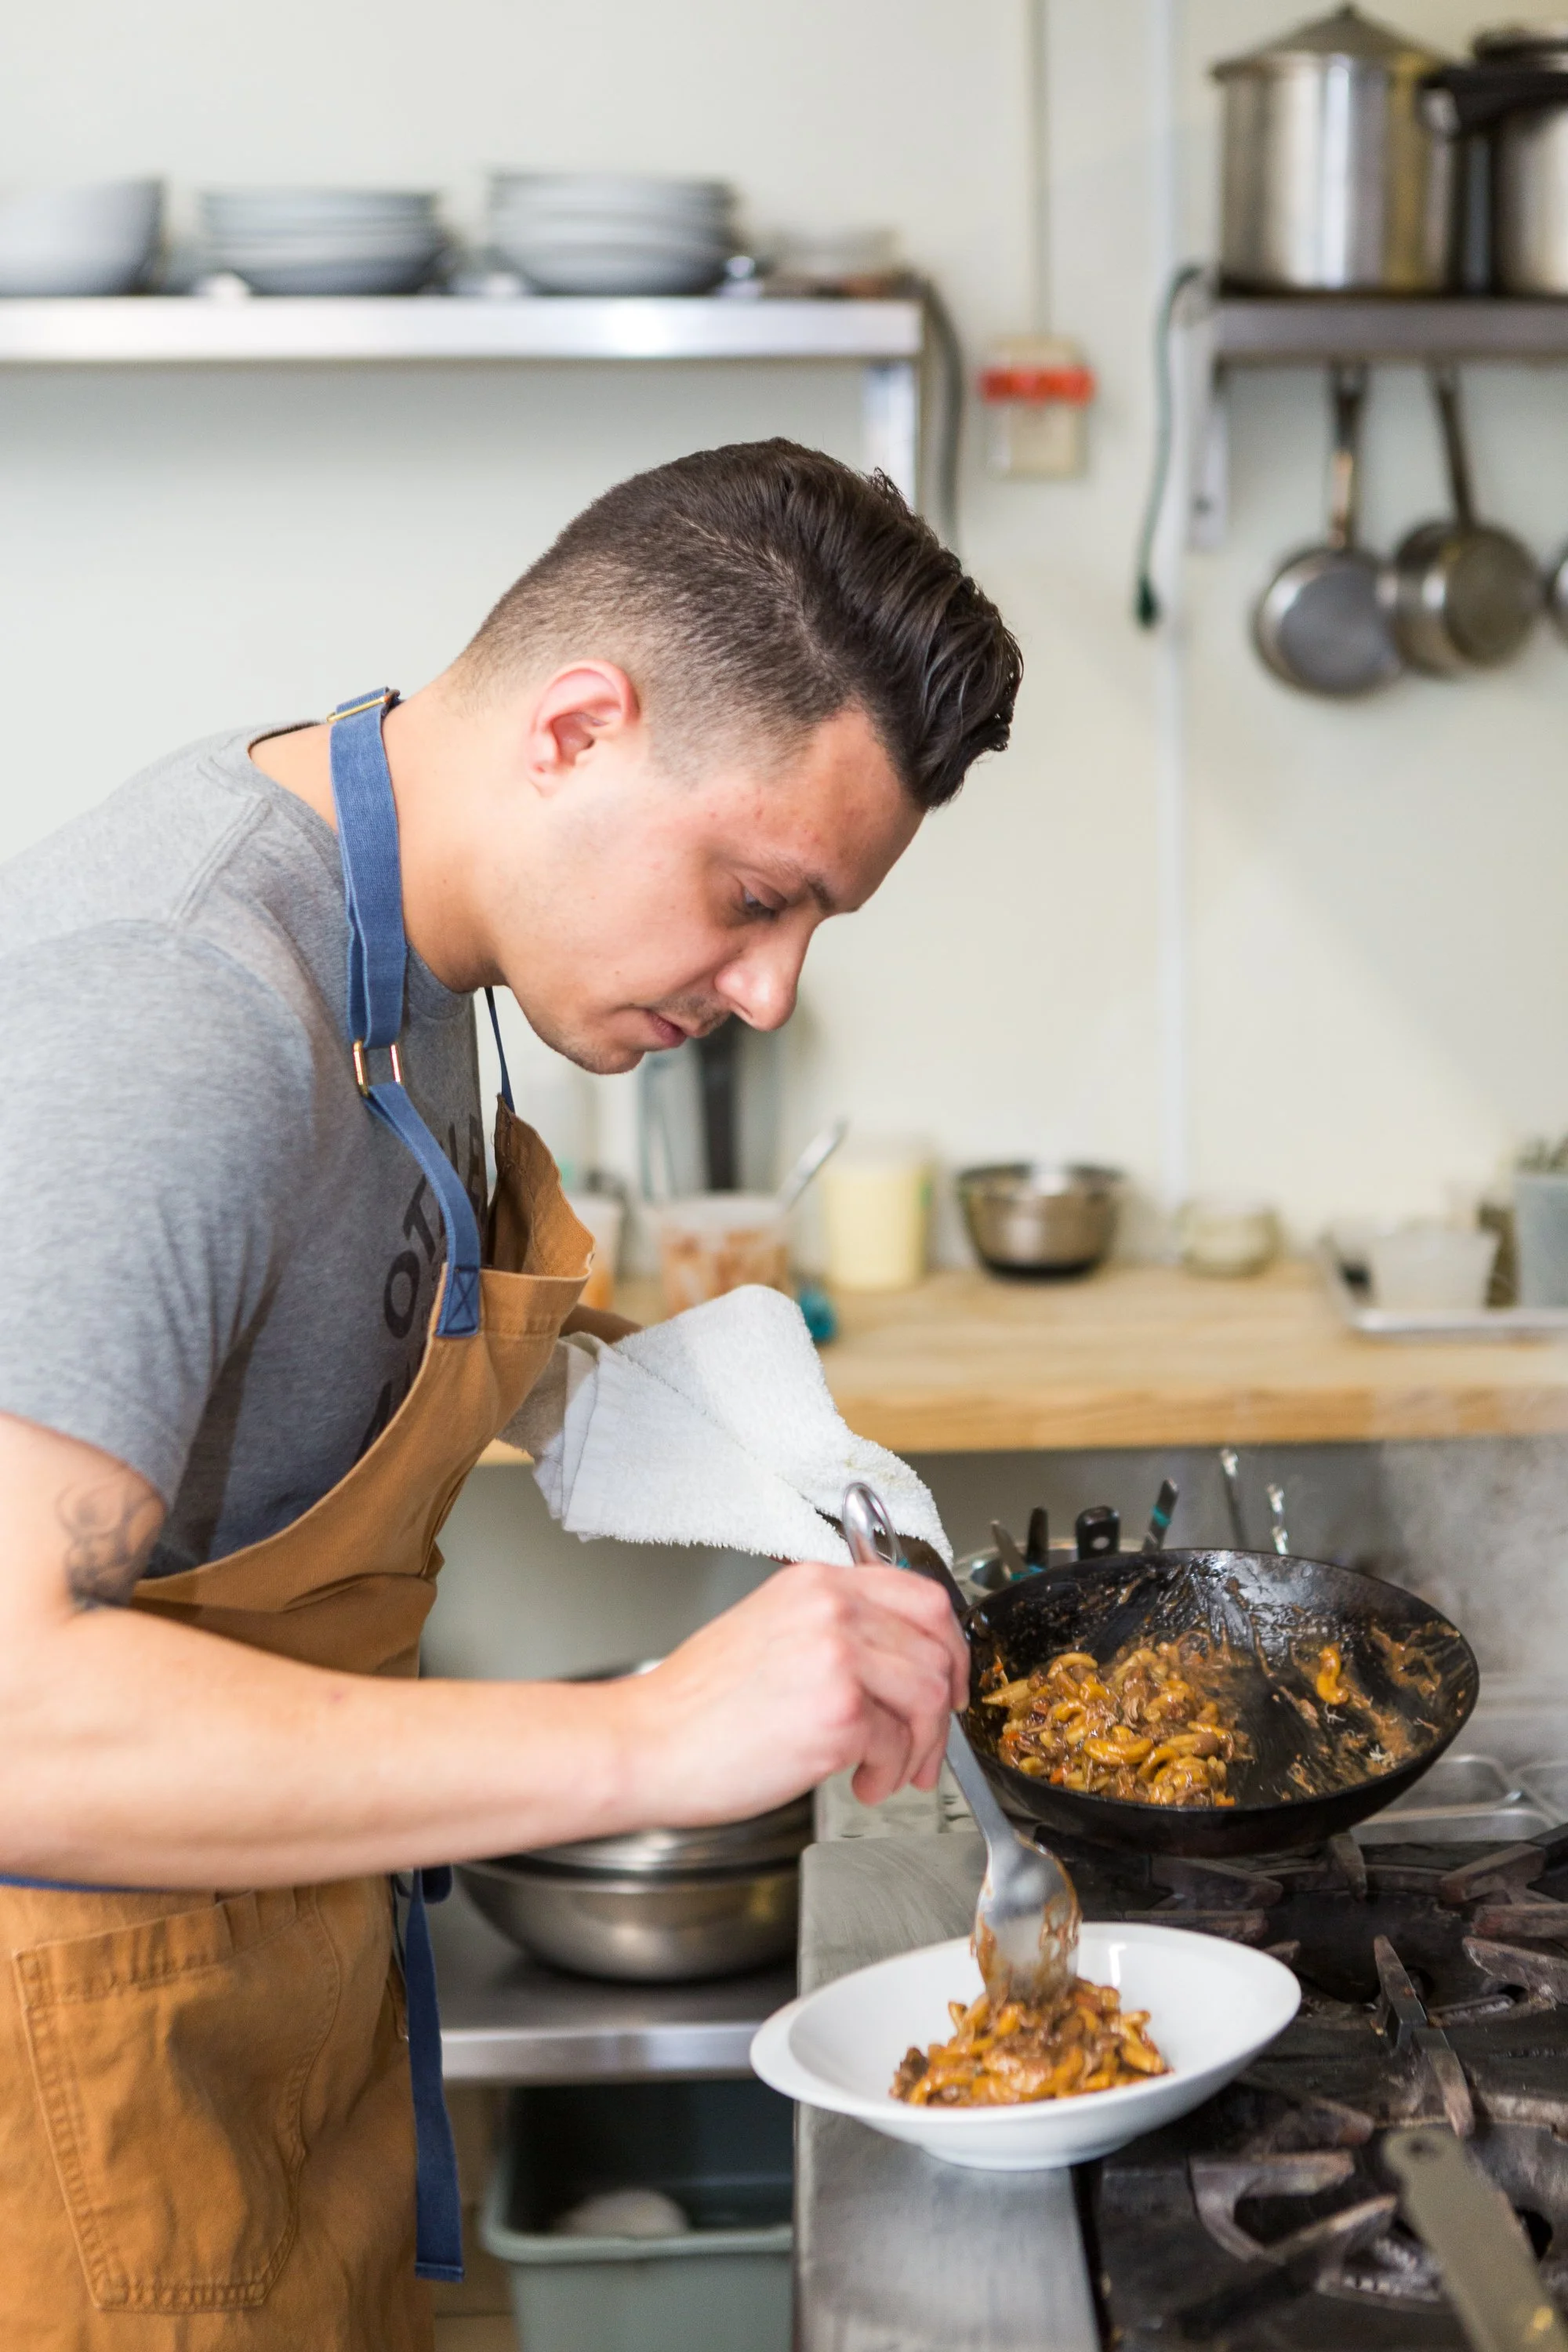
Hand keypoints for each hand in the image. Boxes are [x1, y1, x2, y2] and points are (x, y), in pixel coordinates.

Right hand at [616, 1560, 968, 1822]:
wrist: (646, 1743)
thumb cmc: (694, 1705)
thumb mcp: (765, 1631)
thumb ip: (830, 1629)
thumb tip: (893, 1662)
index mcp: (815, 1583)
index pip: (920, 1593)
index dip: (949, 1641)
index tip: (949, 1675)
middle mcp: (832, 1609)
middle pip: (937, 1644)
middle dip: (946, 1701)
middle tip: (934, 1736)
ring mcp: (838, 1657)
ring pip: (930, 1695)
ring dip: (922, 1746)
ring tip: (893, 1771)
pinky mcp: (839, 1713)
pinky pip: (899, 1744)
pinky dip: (890, 1774)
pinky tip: (863, 1783)